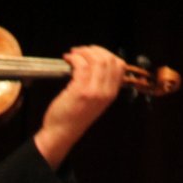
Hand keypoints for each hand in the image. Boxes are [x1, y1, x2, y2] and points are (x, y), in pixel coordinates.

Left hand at [33, 45, 125, 167]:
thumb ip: (100, 84)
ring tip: (73, 54)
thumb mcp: (95, 101)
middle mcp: (106, 92)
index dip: (106, 54)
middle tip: (81, 51)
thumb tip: (95, 61)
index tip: (94, 52)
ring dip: (83, 52)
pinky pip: (81, 65)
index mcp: (112, 93)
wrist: (62, 133)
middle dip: (94, 50)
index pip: (120, 65)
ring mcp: (94, 91)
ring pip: (96, 60)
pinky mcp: (80, 91)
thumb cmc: (74, 116)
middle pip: (109, 59)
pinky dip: (74, 58)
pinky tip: (68, 59)